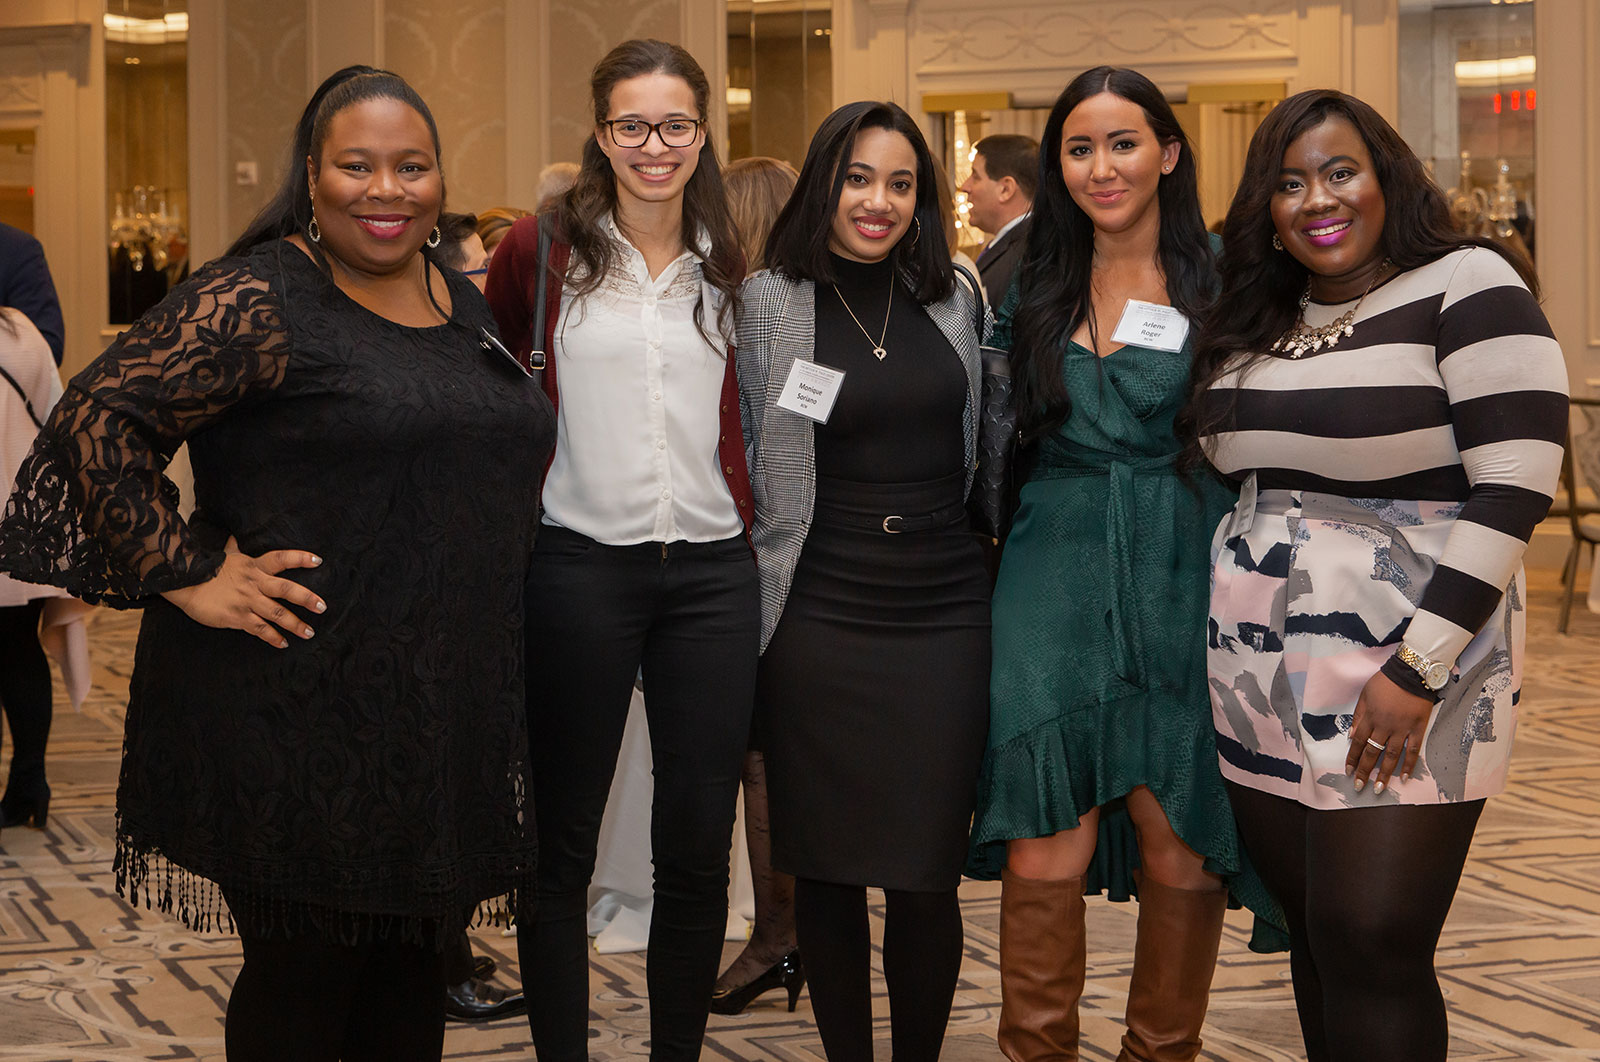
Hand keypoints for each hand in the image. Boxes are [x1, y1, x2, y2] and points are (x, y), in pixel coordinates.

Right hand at [161, 536, 325, 648]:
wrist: (184, 582)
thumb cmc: (205, 569)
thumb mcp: (223, 557)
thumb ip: (233, 549)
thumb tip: (233, 537)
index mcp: (254, 567)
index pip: (281, 559)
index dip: (300, 558)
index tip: (318, 560)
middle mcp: (254, 583)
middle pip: (286, 589)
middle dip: (306, 598)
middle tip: (323, 606)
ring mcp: (246, 601)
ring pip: (277, 613)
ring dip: (295, 624)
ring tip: (309, 632)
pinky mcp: (237, 617)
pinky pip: (260, 629)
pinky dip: (273, 637)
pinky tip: (283, 643)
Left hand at [1345, 669, 1432, 794]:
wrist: (1411, 673)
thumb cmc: (1385, 682)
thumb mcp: (1365, 695)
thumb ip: (1358, 716)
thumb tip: (1351, 736)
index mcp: (1370, 718)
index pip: (1358, 742)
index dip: (1352, 758)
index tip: (1349, 771)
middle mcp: (1384, 726)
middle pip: (1372, 752)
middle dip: (1364, 771)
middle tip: (1359, 787)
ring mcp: (1402, 729)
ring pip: (1391, 756)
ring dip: (1384, 773)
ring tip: (1379, 788)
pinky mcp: (1417, 729)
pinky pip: (1413, 750)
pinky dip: (1409, 764)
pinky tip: (1404, 777)